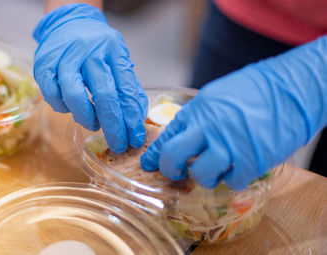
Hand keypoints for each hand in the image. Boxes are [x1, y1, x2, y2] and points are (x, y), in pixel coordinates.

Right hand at [33, 4, 147, 152]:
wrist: (69, 22)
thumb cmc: (97, 48)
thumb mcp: (117, 59)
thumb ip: (126, 86)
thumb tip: (136, 120)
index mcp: (113, 50)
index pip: (126, 89)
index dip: (132, 118)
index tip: (135, 139)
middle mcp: (90, 51)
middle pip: (104, 94)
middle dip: (113, 126)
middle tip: (117, 144)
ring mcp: (64, 57)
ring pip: (75, 95)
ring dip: (86, 118)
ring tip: (93, 124)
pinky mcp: (43, 64)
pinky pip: (52, 94)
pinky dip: (63, 107)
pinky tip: (70, 108)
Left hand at [141, 36, 326, 189]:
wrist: (292, 88)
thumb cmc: (256, 89)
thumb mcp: (217, 96)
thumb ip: (199, 117)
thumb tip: (182, 135)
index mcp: (198, 111)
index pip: (167, 137)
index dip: (156, 155)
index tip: (149, 164)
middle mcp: (208, 128)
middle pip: (174, 157)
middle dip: (170, 170)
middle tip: (176, 174)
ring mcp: (229, 145)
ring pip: (201, 174)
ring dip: (204, 177)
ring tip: (214, 170)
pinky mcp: (251, 161)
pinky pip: (231, 182)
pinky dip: (233, 179)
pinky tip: (238, 168)